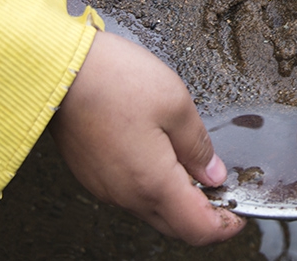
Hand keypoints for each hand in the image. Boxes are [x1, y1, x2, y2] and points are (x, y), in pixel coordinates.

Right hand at [49, 31, 243, 244]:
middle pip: (175, 225)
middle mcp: (126, 194)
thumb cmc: (113, 80)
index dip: (225, 227)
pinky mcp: (90, 172)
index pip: (198, 229)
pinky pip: (128, 192)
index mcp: (153, 183)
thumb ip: (198, 145)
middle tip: (223, 193)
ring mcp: (104, 186)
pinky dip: (152, 185)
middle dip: (204, 215)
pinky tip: (160, 157)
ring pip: (151, 209)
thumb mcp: (175, 104)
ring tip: (193, 169)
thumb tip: (213, 173)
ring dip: (176, 199)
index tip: (239, 214)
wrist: (57, 68)